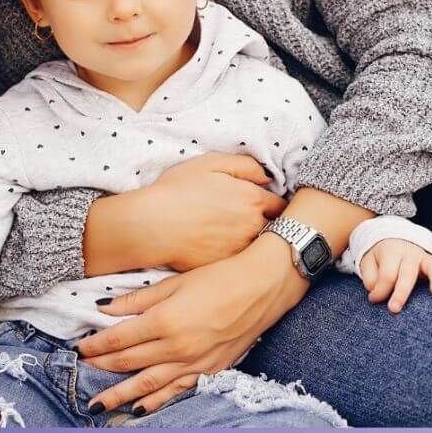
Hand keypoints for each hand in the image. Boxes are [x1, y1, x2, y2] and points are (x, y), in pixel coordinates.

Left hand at [74, 237, 304, 413]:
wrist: (263, 287)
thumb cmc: (220, 277)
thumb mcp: (176, 282)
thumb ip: (138, 299)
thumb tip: (104, 308)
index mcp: (165, 320)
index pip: (118, 339)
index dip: (95, 346)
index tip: (79, 349)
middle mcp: (177, 347)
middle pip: (128, 362)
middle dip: (102, 368)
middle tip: (81, 373)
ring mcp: (194, 362)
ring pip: (148, 384)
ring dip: (120, 395)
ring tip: (97, 405)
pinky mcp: (209, 370)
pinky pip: (176, 391)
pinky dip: (155, 402)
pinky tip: (138, 409)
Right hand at [139, 152, 288, 271]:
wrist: (150, 225)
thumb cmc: (176, 190)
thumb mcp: (210, 163)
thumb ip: (245, 166)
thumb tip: (266, 179)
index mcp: (252, 199)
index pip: (281, 205)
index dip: (275, 205)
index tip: (268, 206)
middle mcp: (252, 227)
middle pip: (275, 229)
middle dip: (271, 226)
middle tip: (253, 223)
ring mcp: (240, 250)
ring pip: (259, 248)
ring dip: (256, 243)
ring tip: (236, 237)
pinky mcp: (226, 268)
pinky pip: (241, 264)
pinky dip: (238, 259)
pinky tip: (222, 250)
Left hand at [360, 238, 431, 313]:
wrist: (396, 239)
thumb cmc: (381, 258)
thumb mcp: (368, 263)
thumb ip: (370, 278)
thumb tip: (377, 293)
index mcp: (392, 252)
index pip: (387, 274)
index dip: (380, 290)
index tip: (373, 300)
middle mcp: (411, 254)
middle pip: (407, 273)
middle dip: (401, 292)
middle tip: (394, 309)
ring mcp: (426, 257)